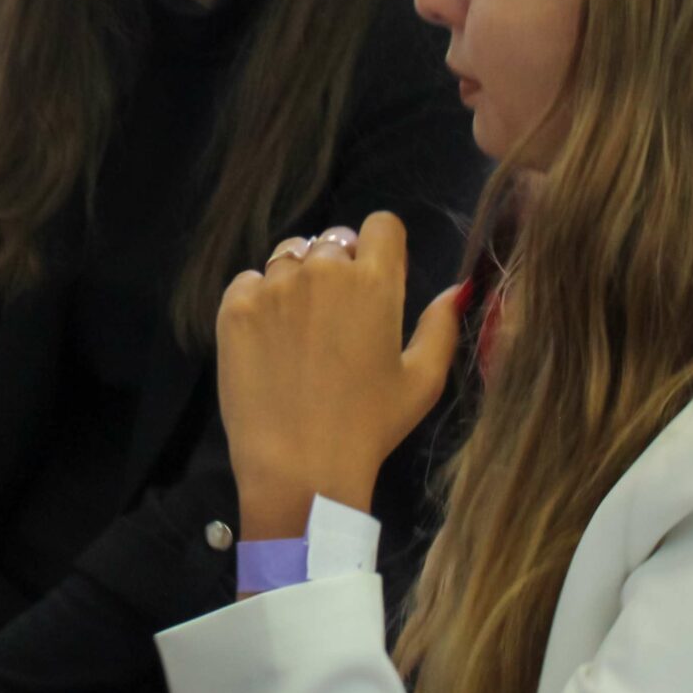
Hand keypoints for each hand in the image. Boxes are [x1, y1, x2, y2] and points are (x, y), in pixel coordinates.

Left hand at [215, 212, 461, 538]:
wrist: (300, 467)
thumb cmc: (370, 427)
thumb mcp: (422, 381)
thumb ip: (441, 326)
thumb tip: (457, 289)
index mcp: (374, 281)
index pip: (382, 225)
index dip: (381, 248)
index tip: (376, 280)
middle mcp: (323, 269)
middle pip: (334, 240)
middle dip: (340, 266)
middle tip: (338, 319)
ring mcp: (274, 285)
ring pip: (290, 256)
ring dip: (298, 279)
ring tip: (301, 331)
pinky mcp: (236, 305)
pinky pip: (250, 282)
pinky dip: (259, 301)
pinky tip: (269, 343)